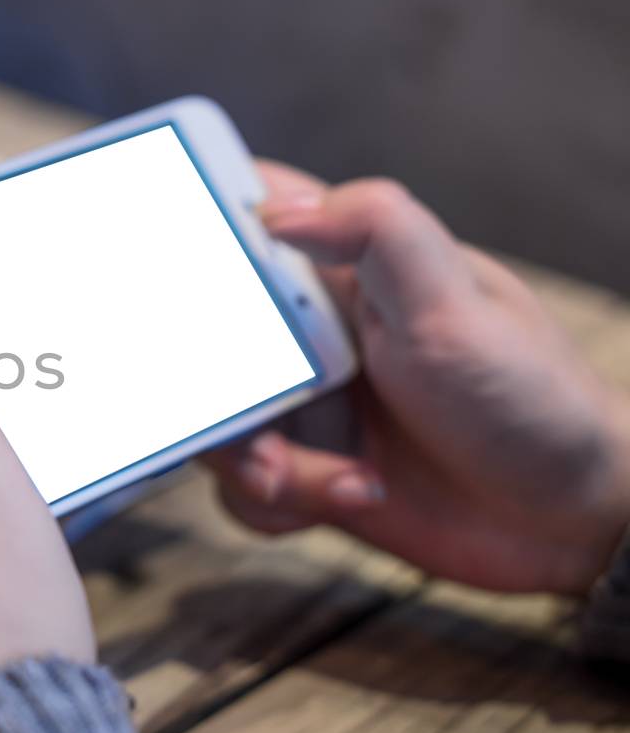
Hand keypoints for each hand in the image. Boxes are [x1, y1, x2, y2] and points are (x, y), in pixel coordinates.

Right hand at [203, 162, 629, 595]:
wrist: (573, 525)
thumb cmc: (532, 400)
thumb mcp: (454, 304)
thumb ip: (376, 230)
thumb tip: (272, 208)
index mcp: (341, 266)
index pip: (243, 213)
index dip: (187, 228)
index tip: (160, 270)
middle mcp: (310, 328)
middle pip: (199, 334)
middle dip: (212, 388)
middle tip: (259, 419)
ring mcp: (304, 401)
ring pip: (212, 418)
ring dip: (254, 459)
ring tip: (330, 479)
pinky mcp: (305, 468)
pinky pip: (241, 486)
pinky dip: (282, 502)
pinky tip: (351, 495)